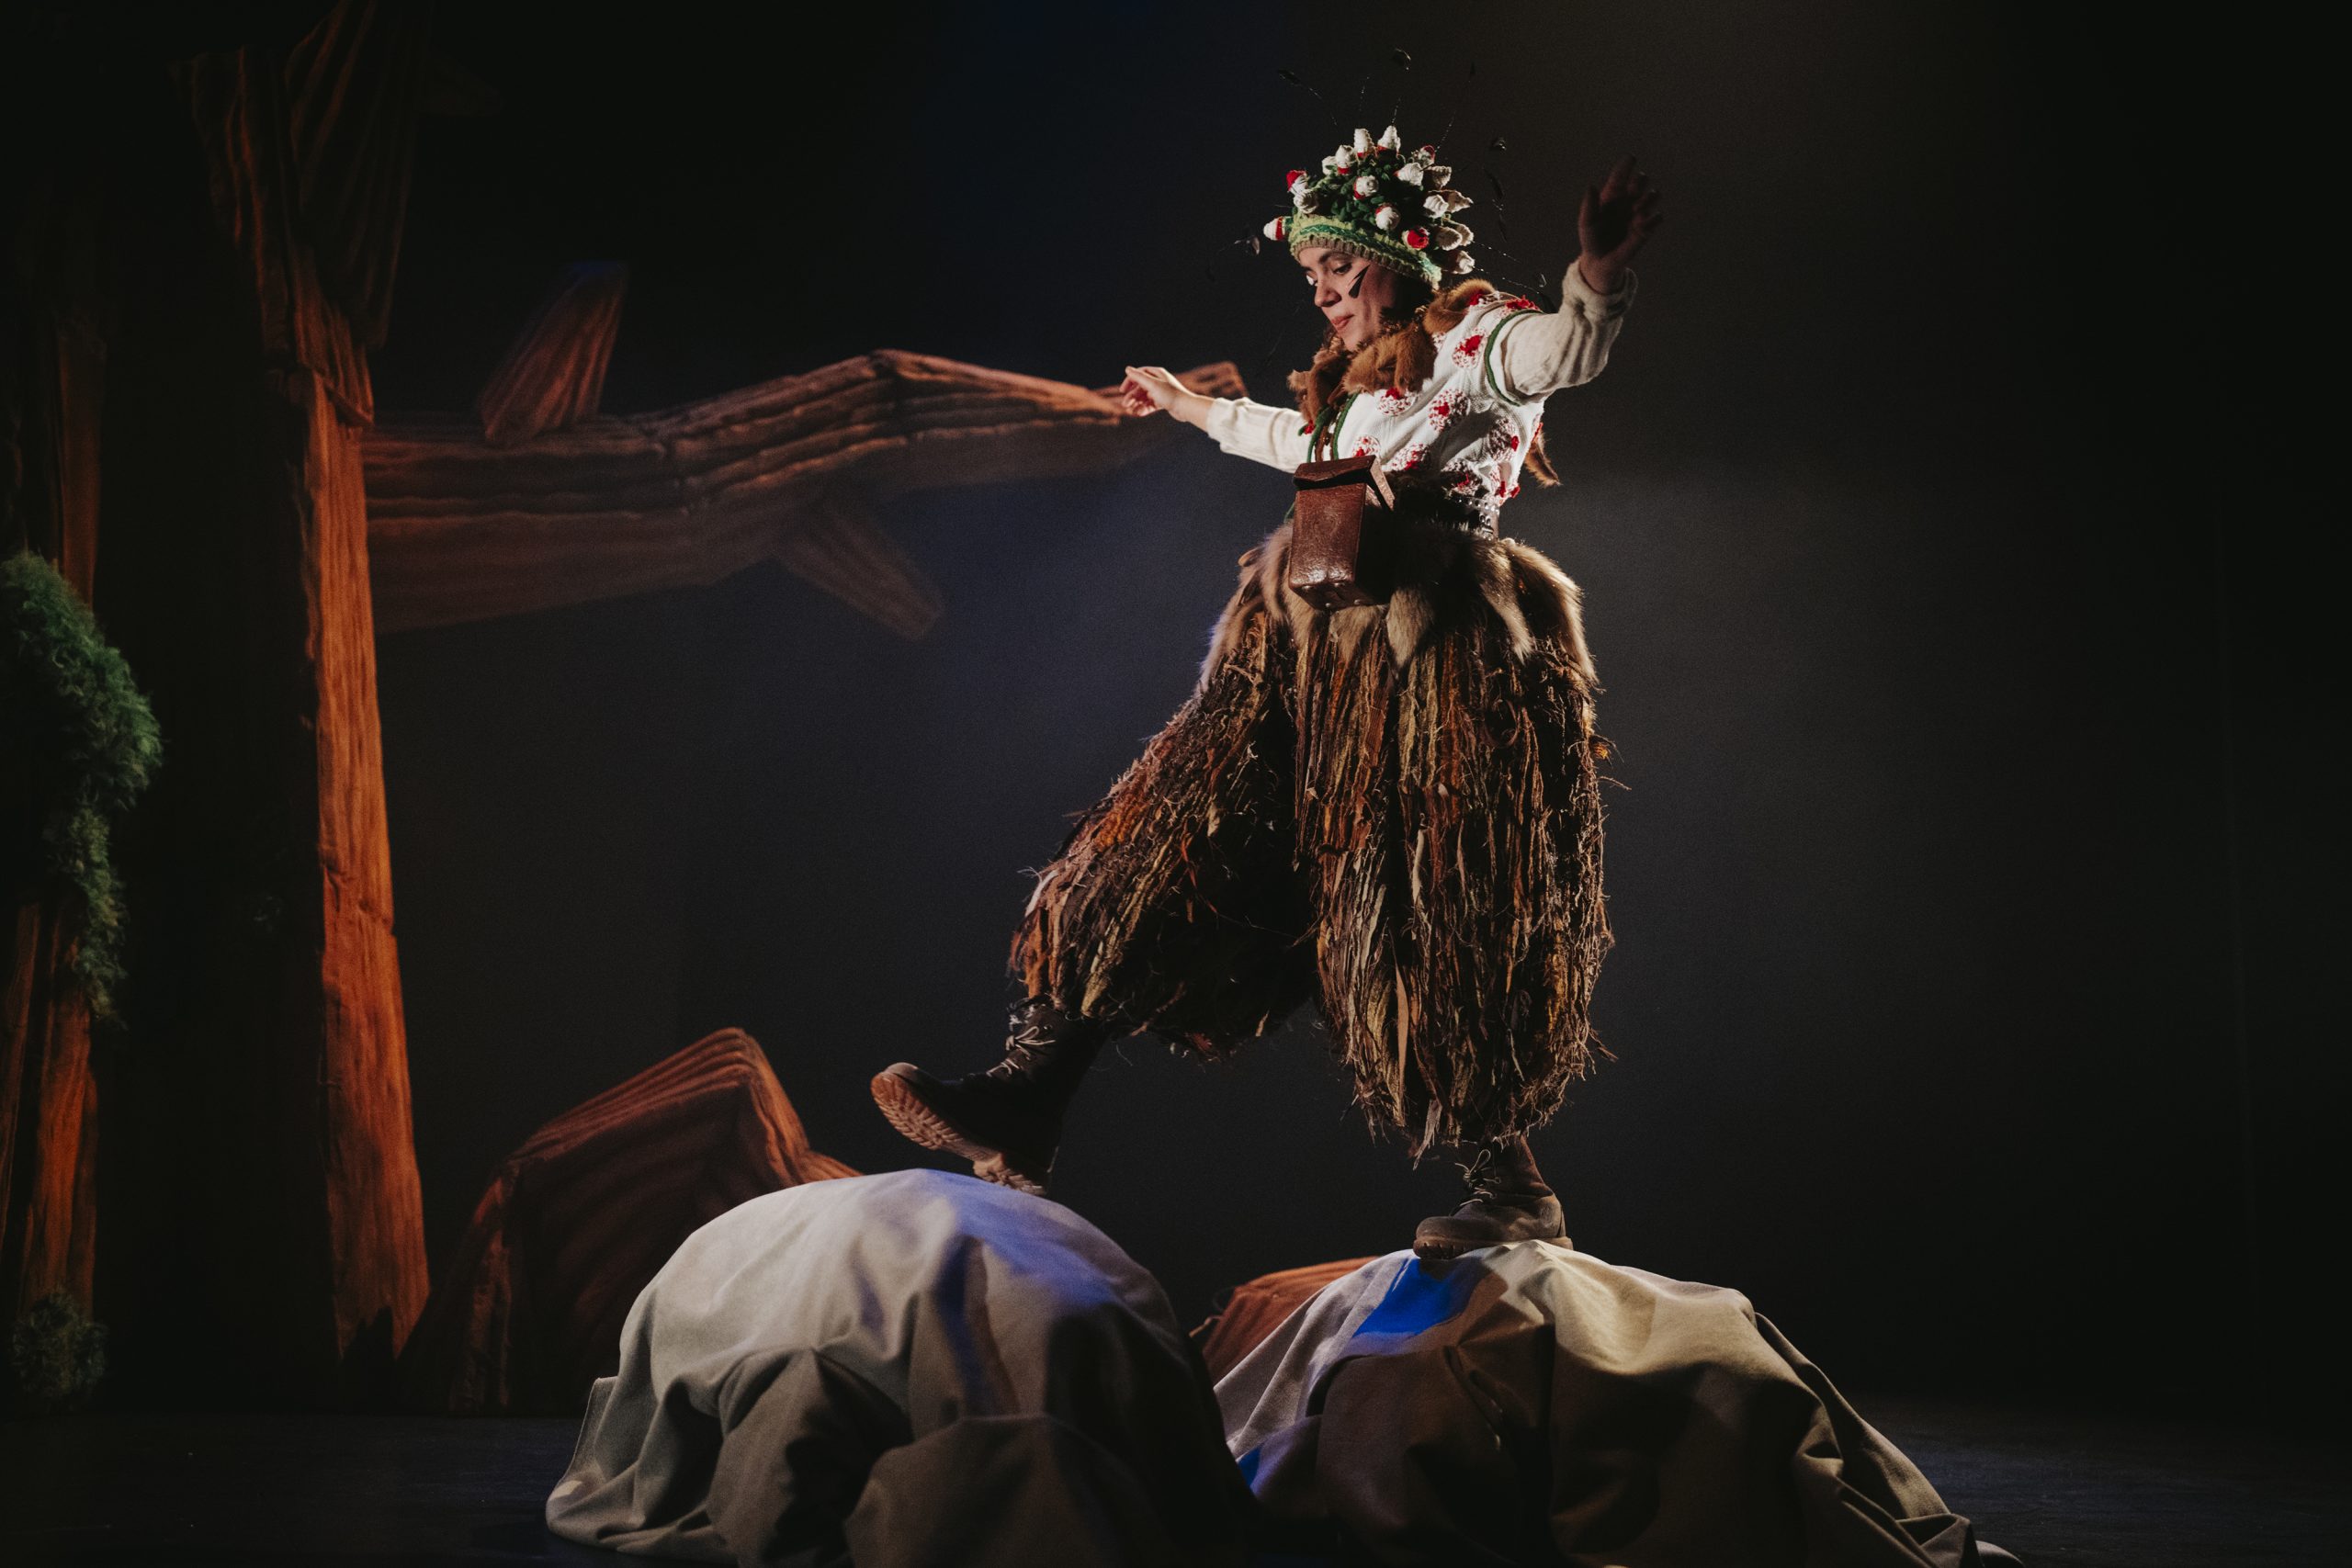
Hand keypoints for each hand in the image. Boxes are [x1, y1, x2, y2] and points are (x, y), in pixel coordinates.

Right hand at [1119, 365, 1206, 425]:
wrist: (1186, 408)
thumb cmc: (1171, 394)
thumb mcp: (1152, 384)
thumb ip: (1139, 377)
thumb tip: (1127, 369)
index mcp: (1157, 373)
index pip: (1139, 374)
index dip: (1129, 381)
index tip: (1122, 390)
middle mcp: (1158, 381)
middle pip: (1140, 387)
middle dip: (1132, 396)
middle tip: (1125, 405)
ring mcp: (1161, 392)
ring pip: (1144, 397)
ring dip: (1136, 403)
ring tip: (1131, 411)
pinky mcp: (1163, 402)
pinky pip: (1150, 404)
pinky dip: (1144, 408)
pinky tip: (1139, 413)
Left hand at [1575, 156, 1662, 293]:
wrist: (1599, 261)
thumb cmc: (1591, 239)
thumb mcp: (1586, 223)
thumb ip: (1588, 206)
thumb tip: (1591, 186)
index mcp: (1612, 195)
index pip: (1621, 176)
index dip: (1627, 165)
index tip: (1632, 158)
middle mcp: (1628, 200)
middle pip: (1642, 181)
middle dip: (1640, 182)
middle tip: (1633, 192)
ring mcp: (1639, 213)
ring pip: (1654, 195)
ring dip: (1649, 199)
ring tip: (1638, 211)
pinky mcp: (1646, 229)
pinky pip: (1658, 218)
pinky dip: (1652, 219)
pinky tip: (1640, 226)